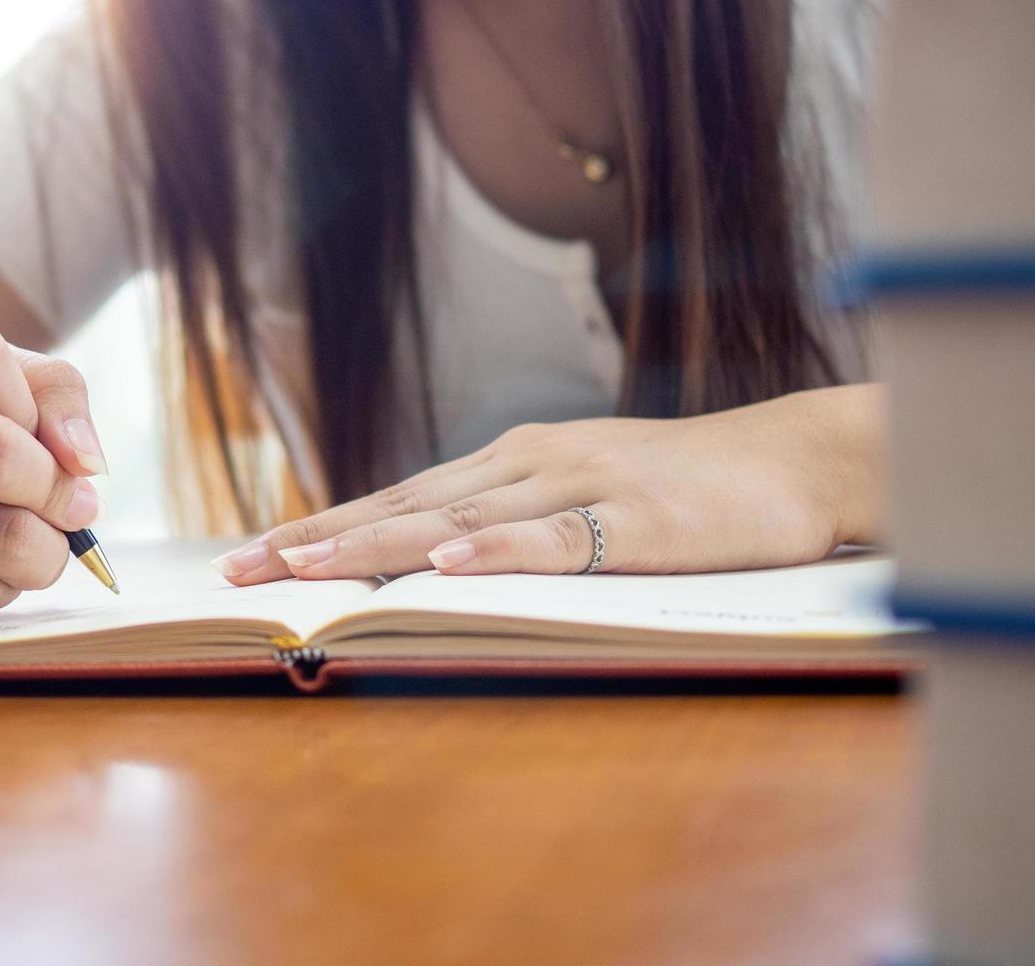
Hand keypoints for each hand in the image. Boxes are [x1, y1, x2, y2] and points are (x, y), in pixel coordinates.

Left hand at [213, 385, 883, 583]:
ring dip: (375, 543)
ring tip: (304, 565)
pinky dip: (497, 546)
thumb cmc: (689, 489)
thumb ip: (518, 523)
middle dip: (316, 539)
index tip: (254, 557)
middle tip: (239, 574)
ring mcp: (579, 484)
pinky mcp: (633, 517)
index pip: (398, 498)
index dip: (324, 526)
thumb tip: (437, 563)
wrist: (796, 460)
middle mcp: (529, 462)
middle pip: (403, 505)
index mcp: (514, 461)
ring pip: (456, 517)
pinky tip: (446, 562)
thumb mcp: (587, 498)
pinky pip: (553, 534)